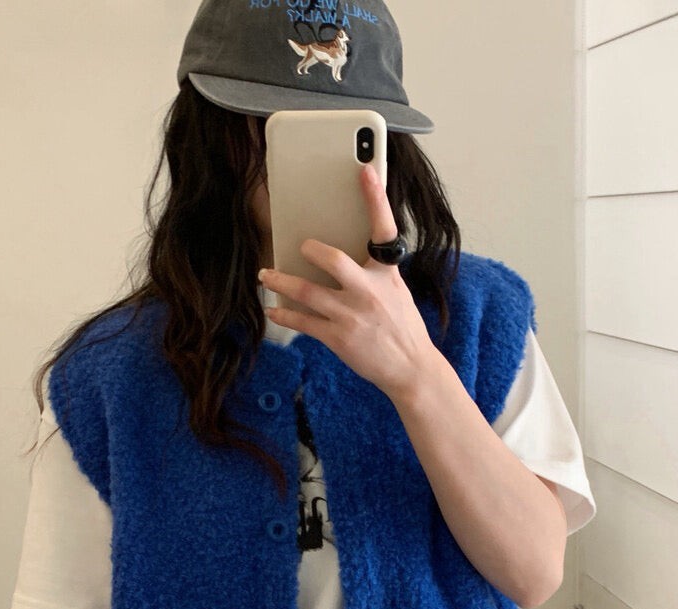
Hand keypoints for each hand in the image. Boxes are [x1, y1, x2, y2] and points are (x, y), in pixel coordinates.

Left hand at [258, 163, 439, 400]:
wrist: (411, 369)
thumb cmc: (402, 328)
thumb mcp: (396, 291)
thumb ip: (374, 271)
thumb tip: (344, 256)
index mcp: (386, 274)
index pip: (383, 228)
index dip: (375, 197)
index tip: (364, 170)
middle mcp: (369, 291)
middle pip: (334, 260)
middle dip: (312, 250)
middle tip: (299, 245)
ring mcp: (352, 316)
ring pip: (307, 292)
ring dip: (281, 282)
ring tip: (266, 275)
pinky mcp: (338, 338)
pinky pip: (304, 322)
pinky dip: (285, 315)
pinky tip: (273, 310)